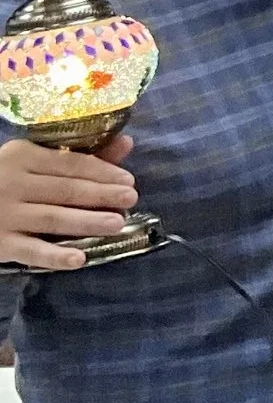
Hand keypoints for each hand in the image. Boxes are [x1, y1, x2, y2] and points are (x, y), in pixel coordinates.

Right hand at [0, 131, 137, 271]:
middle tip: (130, 200)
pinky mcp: (0, 243)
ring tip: (116, 224)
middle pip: (65, 190)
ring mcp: (5, 214)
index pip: (69, 164)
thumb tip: (126, 143)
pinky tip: (79, 259)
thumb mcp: (32, 161)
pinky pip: (32, 251)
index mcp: (22, 156)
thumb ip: (78, 156)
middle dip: (100, 195)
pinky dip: (55, 255)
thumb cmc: (5, 180)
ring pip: (53, 218)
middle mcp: (13, 183)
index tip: (128, 180)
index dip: (101, 171)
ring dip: (87, 222)